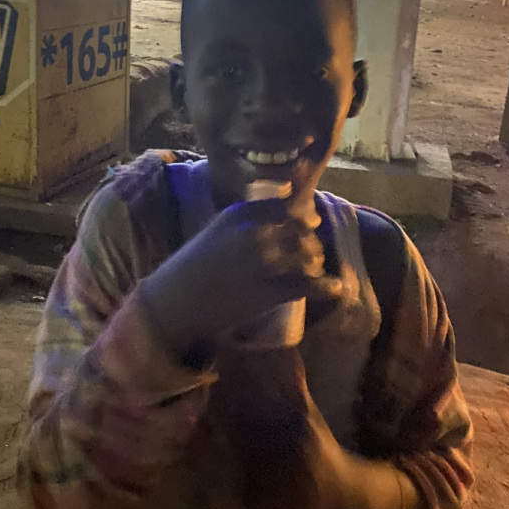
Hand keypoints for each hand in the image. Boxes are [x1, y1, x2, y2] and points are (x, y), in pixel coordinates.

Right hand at [139, 198, 341, 359]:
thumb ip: (246, 220)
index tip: (310, 221)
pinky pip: (308, 284)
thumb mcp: (216, 231)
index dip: (303, 214)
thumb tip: (282, 212)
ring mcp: (262, 263)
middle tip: (312, 251)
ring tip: (314, 270)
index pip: (286, 205)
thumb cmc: (190, 268)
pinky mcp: (268, 292)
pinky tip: (336, 289)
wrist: (173, 303)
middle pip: (301, 228)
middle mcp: (254, 233)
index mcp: (240, 214)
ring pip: (307, 254)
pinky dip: (327, 287)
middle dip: (310, 239)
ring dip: (315, 262)